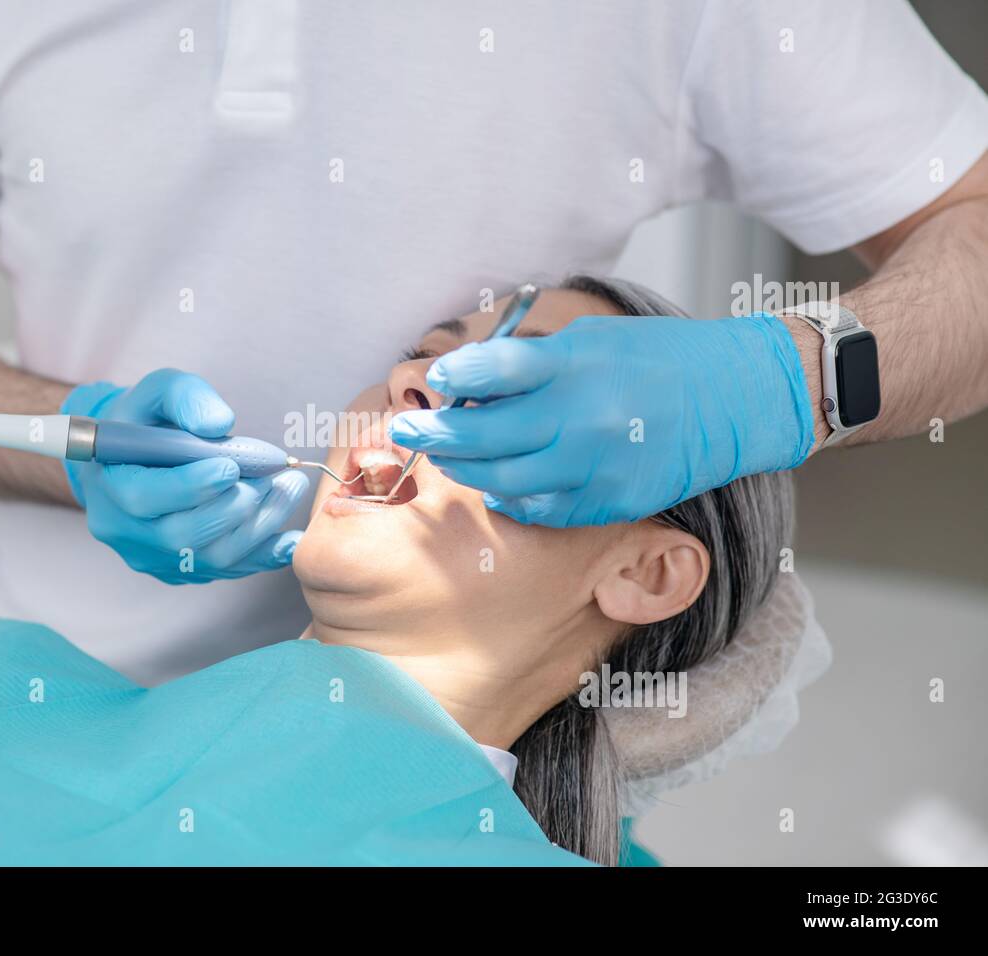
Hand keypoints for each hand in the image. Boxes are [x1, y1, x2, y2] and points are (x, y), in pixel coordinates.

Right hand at [62, 370, 308, 582]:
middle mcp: (125, 530)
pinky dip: (262, 555)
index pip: (144, 497)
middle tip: (274, 476)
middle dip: (235, 505)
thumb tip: (220, 423)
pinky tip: (289, 537)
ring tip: (288, 489)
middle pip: (181, 536)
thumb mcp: (157, 391)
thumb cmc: (145, 420)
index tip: (231, 466)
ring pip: (210, 557)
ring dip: (258, 526)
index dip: (191, 485)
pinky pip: (225, 570)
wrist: (130, 457)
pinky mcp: (179, 570)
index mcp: (109, 483)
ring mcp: (152, 556)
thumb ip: (185, 397)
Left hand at [386, 311, 814, 526]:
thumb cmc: (657, 359)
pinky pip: (542, 509)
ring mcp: (598, 464)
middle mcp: (583, 415)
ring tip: (448, 459)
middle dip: (436, 434)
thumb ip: (528, 361)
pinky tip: (497, 486)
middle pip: (486, 432)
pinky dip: (511, 499)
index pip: (493, 370)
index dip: (453, 378)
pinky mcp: (612, 500)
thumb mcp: (590, 338)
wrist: (736, 398)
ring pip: (505, 480)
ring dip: (466, 470)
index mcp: (577, 363)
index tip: (434, 383)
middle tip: (408, 430)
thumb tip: (464, 383)